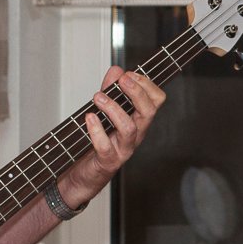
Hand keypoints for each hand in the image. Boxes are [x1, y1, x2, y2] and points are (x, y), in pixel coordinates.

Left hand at [57, 67, 165, 208]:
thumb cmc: (98, 142)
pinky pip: (106, 146)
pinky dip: (96, 130)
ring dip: (114, 109)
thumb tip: (116, 70)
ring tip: (98, 97)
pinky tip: (89, 117)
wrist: (85, 173)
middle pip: (148, 112)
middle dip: (136, 92)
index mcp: (139, 120)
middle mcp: (136, 134)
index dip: (146, 84)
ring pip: (129, 128)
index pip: (156, 100)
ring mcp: (123, 149)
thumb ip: (111, 90)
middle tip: (122, 80)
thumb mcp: (105, 112)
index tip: (129, 74)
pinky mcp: (108, 161)